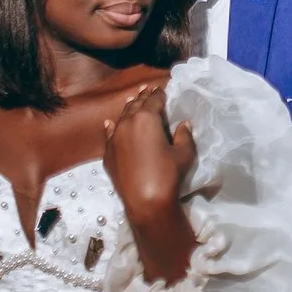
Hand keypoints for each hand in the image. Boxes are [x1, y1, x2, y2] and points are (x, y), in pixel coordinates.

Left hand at [103, 82, 199, 281]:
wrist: (144, 202)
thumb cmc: (168, 175)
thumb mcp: (184, 154)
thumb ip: (184, 135)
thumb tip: (183, 124)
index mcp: (146, 118)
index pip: (154, 100)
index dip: (160, 93)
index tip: (163, 89)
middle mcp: (127, 123)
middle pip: (136, 105)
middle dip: (144, 97)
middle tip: (149, 89)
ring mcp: (114, 138)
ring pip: (121, 117)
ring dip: (129, 108)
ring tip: (133, 100)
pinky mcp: (107, 154)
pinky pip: (108, 134)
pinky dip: (111, 127)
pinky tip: (109, 123)